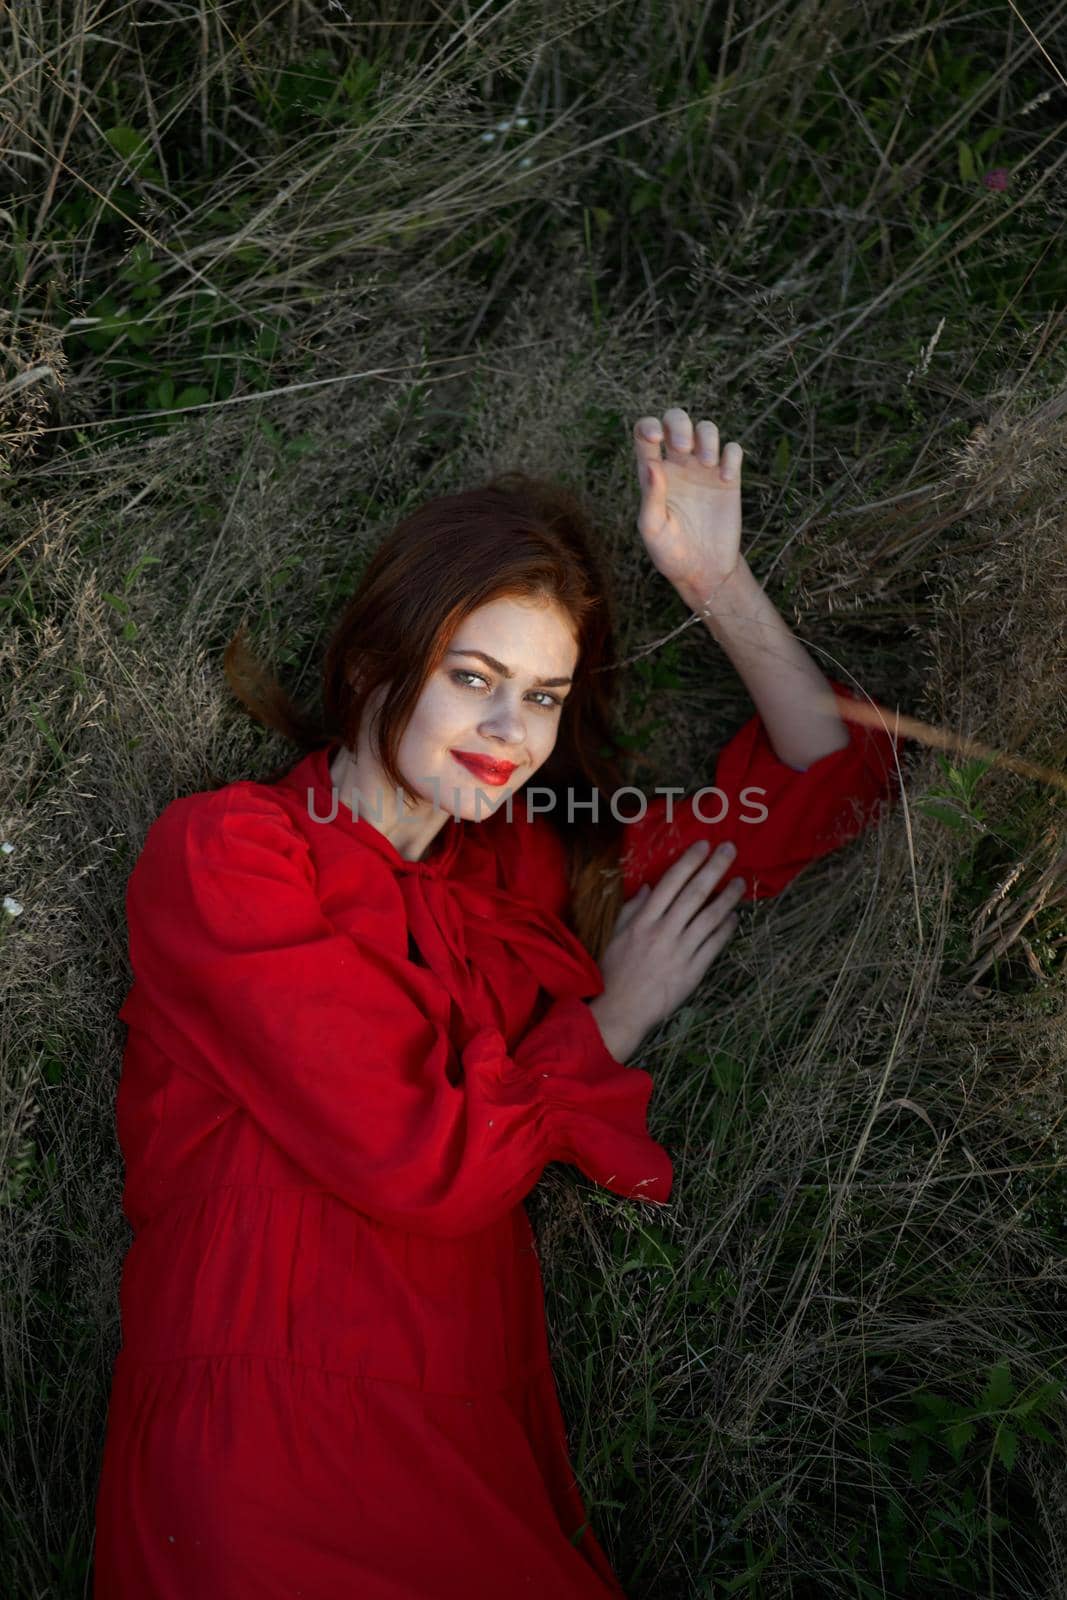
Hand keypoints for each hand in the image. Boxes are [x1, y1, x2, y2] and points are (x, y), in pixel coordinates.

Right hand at [588, 839, 745, 1061]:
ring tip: (740, 882)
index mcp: (643, 920)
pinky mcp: (692, 971)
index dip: (689, 862)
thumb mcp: (615, 935)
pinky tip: (734, 917)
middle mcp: (663, 931)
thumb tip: (650, 887)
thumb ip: (632, 909)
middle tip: (730, 850)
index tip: (703, 845)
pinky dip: (726, 930)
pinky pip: (714, 945)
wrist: (621, 1009)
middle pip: (694, 893)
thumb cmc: (613, 971)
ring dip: (727, 897)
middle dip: (714, 868)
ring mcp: (680, 951)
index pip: (671, 883)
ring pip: (710, 918)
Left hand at [632, 407, 743, 597]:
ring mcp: (704, 470)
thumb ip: (651, 496)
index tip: (656, 438)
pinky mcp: (728, 480)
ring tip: (708, 464)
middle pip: (676, 421)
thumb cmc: (670, 553)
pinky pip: (733, 450)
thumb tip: (651, 463)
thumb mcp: (653, 528)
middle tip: (683, 448)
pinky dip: (730, 456)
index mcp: (654, 473)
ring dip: (708, 437)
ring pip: (707, 429)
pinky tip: (725, 478)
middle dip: (680, 423)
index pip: (646, 434)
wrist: (703, 570)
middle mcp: (678, 465)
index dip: (649, 426)